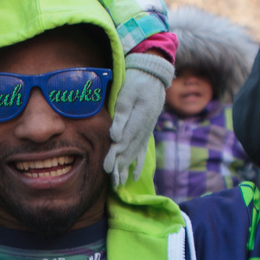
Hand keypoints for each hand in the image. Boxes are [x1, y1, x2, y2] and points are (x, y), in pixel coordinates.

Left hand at [104, 54, 173, 185]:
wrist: (152, 75)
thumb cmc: (136, 82)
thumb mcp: (126, 93)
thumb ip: (121, 115)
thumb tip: (115, 137)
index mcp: (139, 119)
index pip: (124, 142)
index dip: (115, 156)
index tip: (107, 168)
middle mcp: (144, 128)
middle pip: (130, 151)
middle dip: (120, 168)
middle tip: (112, 183)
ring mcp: (147, 131)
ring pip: (135, 153)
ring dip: (127, 169)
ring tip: (119, 184)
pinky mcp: (146, 131)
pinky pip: (142, 151)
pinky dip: (138, 164)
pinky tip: (133, 177)